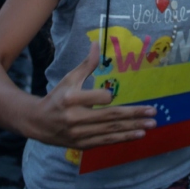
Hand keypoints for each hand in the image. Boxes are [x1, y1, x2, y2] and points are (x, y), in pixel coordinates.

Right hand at [28, 42, 157, 148]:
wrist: (36, 123)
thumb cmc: (57, 97)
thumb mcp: (69, 79)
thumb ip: (86, 64)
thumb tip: (97, 44)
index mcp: (70, 100)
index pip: (96, 98)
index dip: (107, 96)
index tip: (112, 94)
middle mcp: (75, 118)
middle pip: (109, 116)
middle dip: (133, 115)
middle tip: (153, 112)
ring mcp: (79, 134)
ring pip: (110, 131)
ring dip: (132, 128)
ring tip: (151, 125)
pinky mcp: (82, 145)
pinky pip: (106, 141)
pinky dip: (123, 138)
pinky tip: (138, 134)